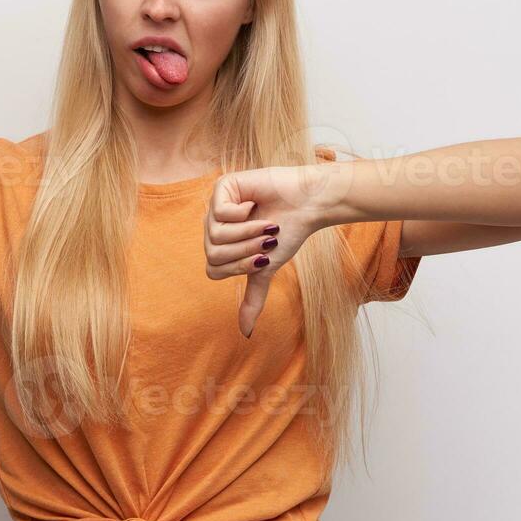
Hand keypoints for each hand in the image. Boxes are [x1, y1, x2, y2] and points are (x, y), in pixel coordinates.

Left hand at [204, 163, 353, 338]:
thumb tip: (245, 334)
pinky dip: (243, 214)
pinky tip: (254, 204)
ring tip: (265, 223)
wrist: (307, 205)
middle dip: (245, 251)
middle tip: (266, 238)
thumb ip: (253, 297)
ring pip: (215, 235)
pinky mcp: (222, 187)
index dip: (239, 267)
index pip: (213, 269)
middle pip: (213, 254)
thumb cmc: (289, 233)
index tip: (263, 258)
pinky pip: (220, 212)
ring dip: (247, 233)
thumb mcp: (267, 270)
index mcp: (220, 245)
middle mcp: (213, 226)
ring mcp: (215, 206)